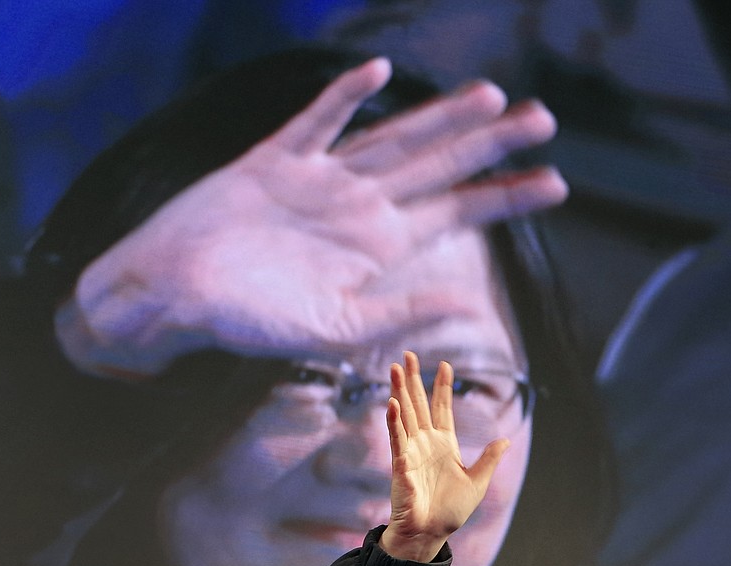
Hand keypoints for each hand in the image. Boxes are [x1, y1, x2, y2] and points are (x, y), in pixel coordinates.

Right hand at [55, 58, 566, 377]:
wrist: (172, 301)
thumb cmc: (247, 324)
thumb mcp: (337, 329)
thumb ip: (402, 313)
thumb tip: (469, 307)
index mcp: (374, 248)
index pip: (454, 213)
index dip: (505, 196)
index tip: (557, 183)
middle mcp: (355, 209)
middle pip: (436, 165)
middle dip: (491, 143)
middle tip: (545, 118)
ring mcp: (315, 181)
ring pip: (391, 137)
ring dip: (438, 116)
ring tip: (491, 95)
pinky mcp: (270, 161)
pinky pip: (314, 122)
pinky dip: (344, 97)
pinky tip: (377, 71)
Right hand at [380, 351, 508, 561]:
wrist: (430, 533)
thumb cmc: (450, 512)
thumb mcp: (477, 483)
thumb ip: (488, 459)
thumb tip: (506, 439)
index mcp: (445, 445)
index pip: (442, 409)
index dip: (442, 387)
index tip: (444, 364)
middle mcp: (426, 444)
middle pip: (418, 405)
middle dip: (413, 379)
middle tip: (406, 355)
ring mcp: (411, 452)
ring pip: (404, 415)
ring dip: (399, 392)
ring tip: (394, 368)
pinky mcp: (401, 465)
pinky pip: (397, 440)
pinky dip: (394, 422)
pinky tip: (392, 404)